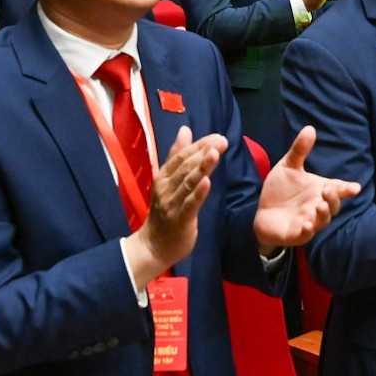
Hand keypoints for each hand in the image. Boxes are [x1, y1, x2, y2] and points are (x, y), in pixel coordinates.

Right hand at [125, 126, 224, 280]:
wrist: (153, 245)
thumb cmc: (165, 211)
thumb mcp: (168, 180)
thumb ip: (177, 156)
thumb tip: (185, 129)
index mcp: (163, 176)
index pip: (181, 156)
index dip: (198, 144)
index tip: (217, 136)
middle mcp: (166, 187)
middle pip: (185, 166)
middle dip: (204, 152)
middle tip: (222, 141)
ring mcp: (171, 203)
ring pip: (188, 182)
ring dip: (202, 167)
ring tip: (215, 153)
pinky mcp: (179, 220)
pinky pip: (190, 204)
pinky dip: (198, 193)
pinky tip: (207, 182)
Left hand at [252, 127, 360, 251]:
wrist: (263, 211)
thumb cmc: (281, 190)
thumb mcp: (288, 167)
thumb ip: (299, 150)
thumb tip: (310, 128)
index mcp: (319, 190)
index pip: (338, 189)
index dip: (347, 189)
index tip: (355, 188)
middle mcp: (317, 207)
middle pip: (333, 206)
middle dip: (333, 199)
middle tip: (327, 190)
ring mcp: (308, 222)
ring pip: (322, 221)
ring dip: (323, 214)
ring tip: (319, 205)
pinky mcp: (296, 234)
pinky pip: (305, 235)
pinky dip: (307, 230)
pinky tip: (306, 224)